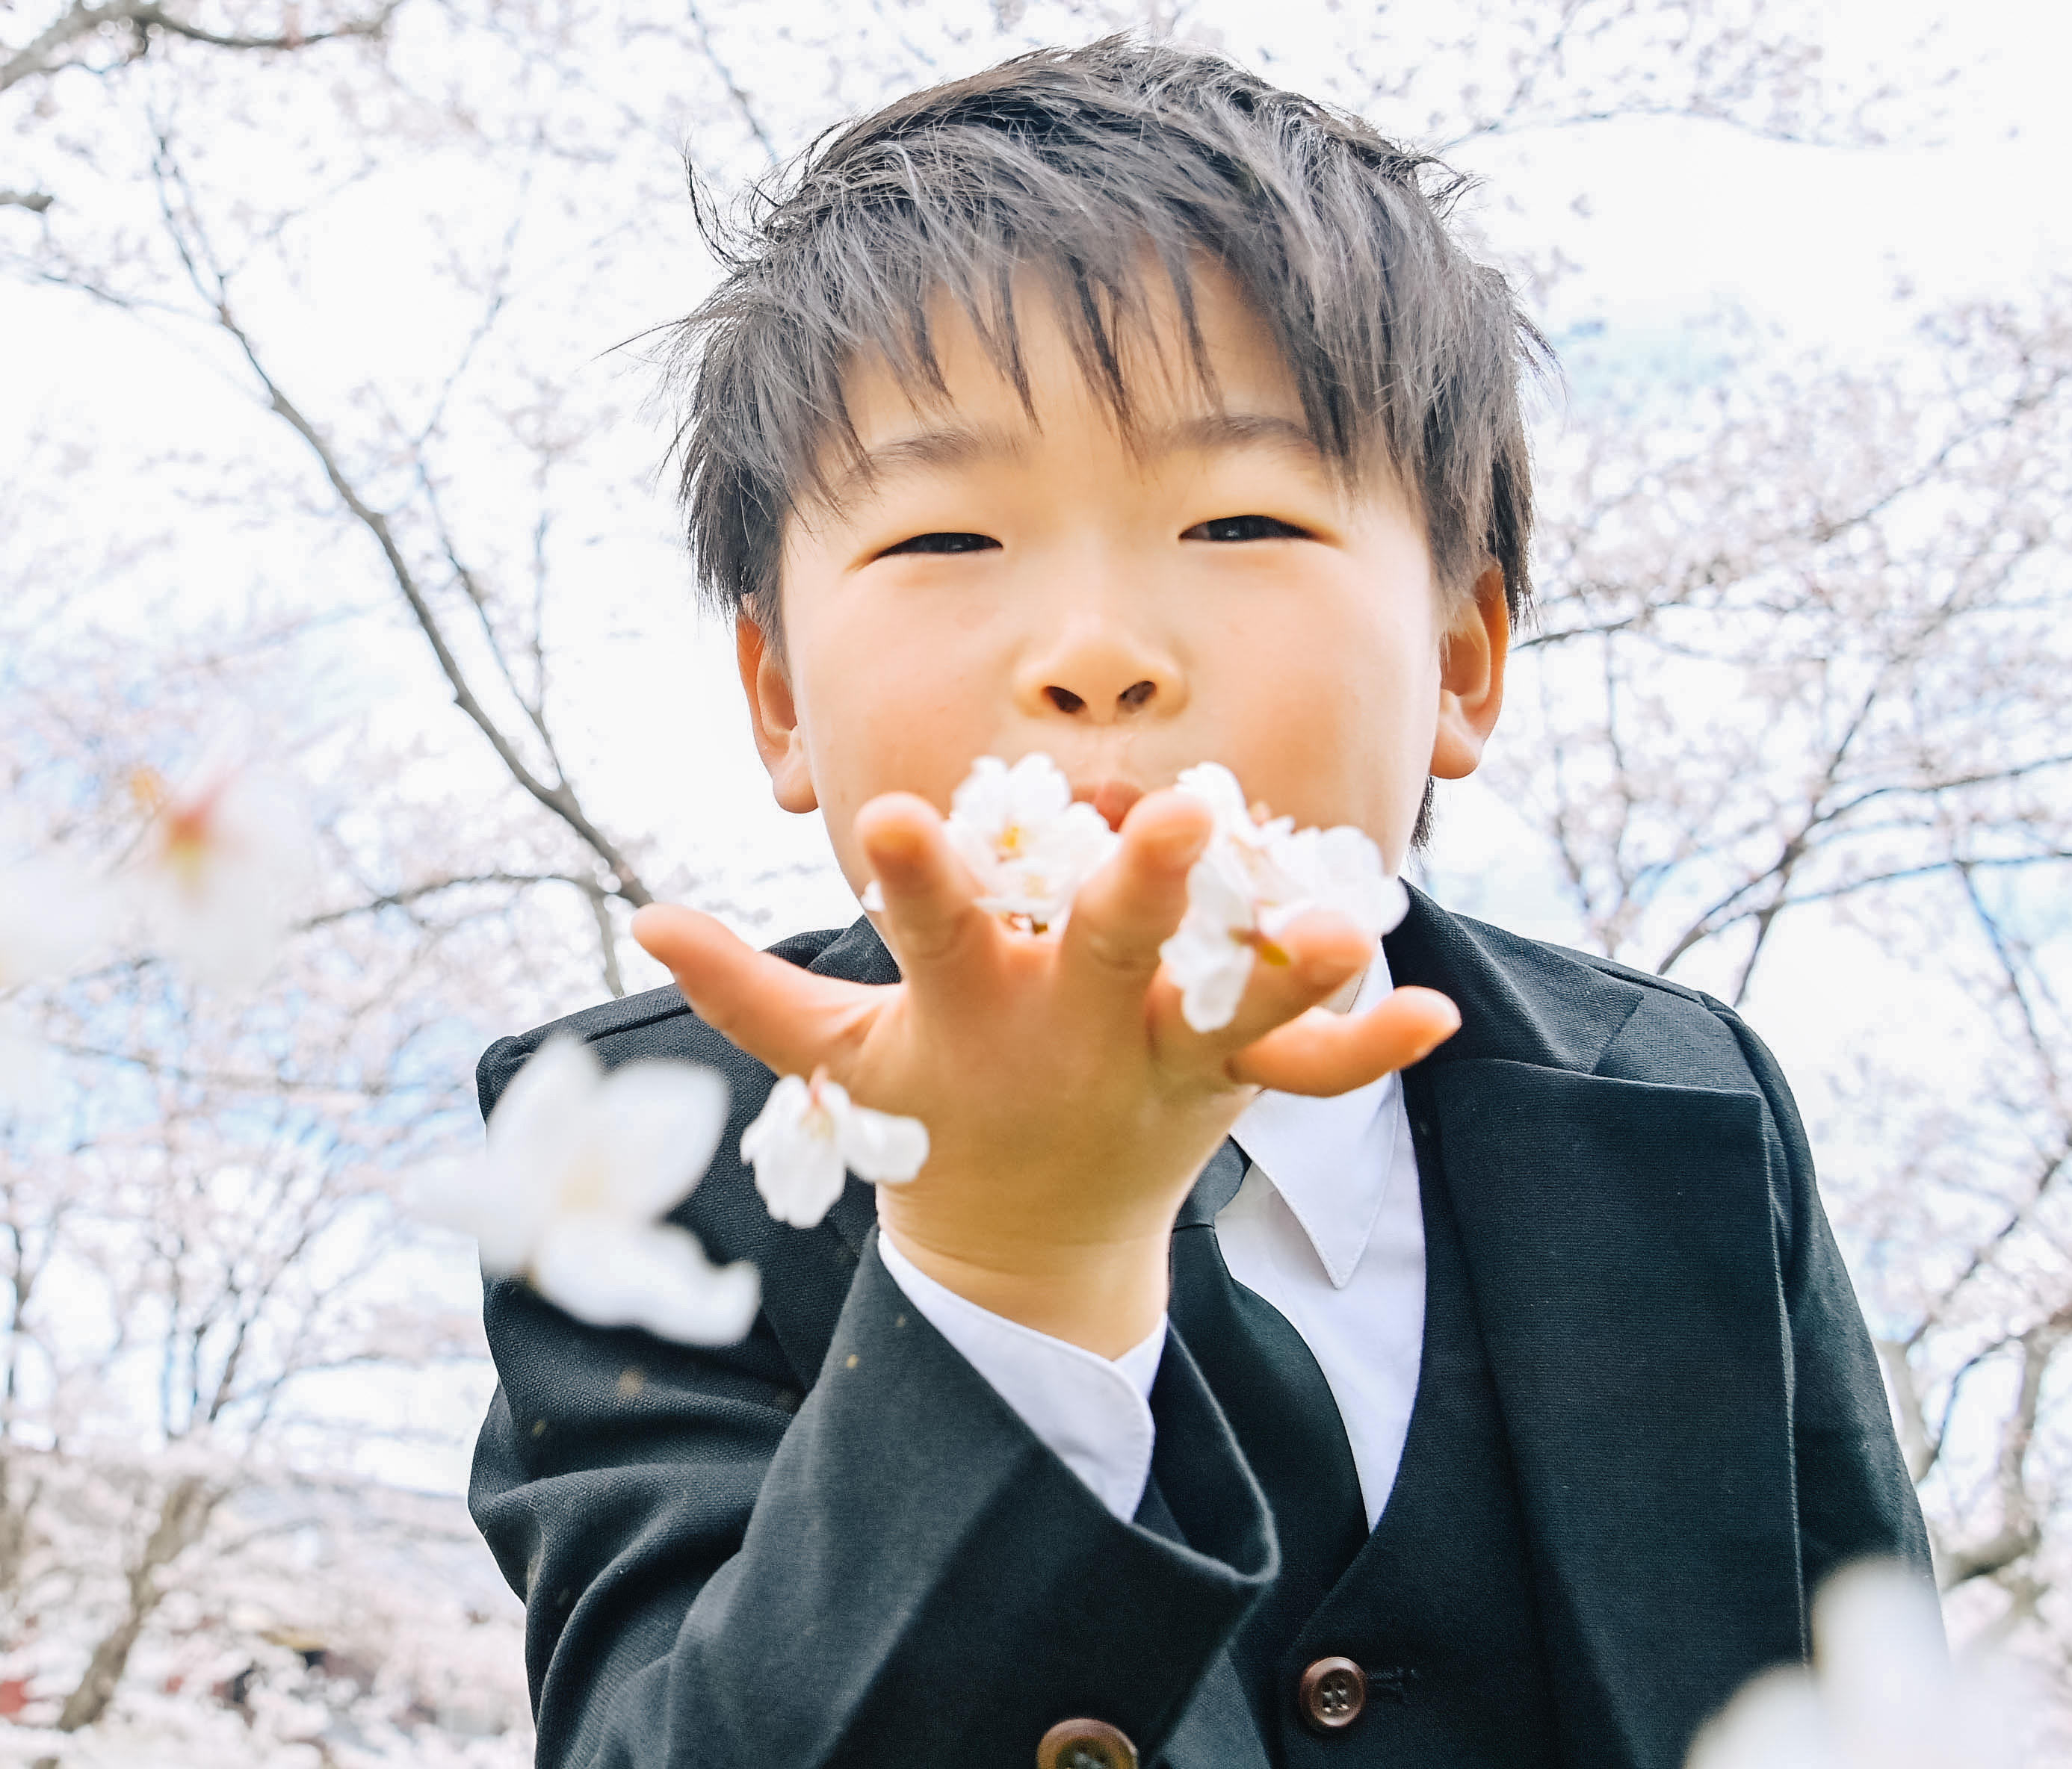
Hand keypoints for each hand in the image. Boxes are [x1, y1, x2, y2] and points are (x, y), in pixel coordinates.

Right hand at [631, 784, 1457, 1358]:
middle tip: (1179, 813)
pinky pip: (1306, 1074)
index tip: (898, 818)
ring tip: (1339, 929)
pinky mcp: (1227, 1088)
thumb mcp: (833, 1063)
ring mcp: (1157, 1062)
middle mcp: (1069, 1031)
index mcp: (969, 1010)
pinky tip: (1429, 1012)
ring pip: (1228, 1013)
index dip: (916, 878)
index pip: (931, 932)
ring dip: (1285, 975)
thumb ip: (747, 993)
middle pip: (1105, 953)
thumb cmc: (925, 1120)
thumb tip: (642, 920)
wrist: (1025, 1257)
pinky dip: (1365, 1049)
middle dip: (1139, 889)